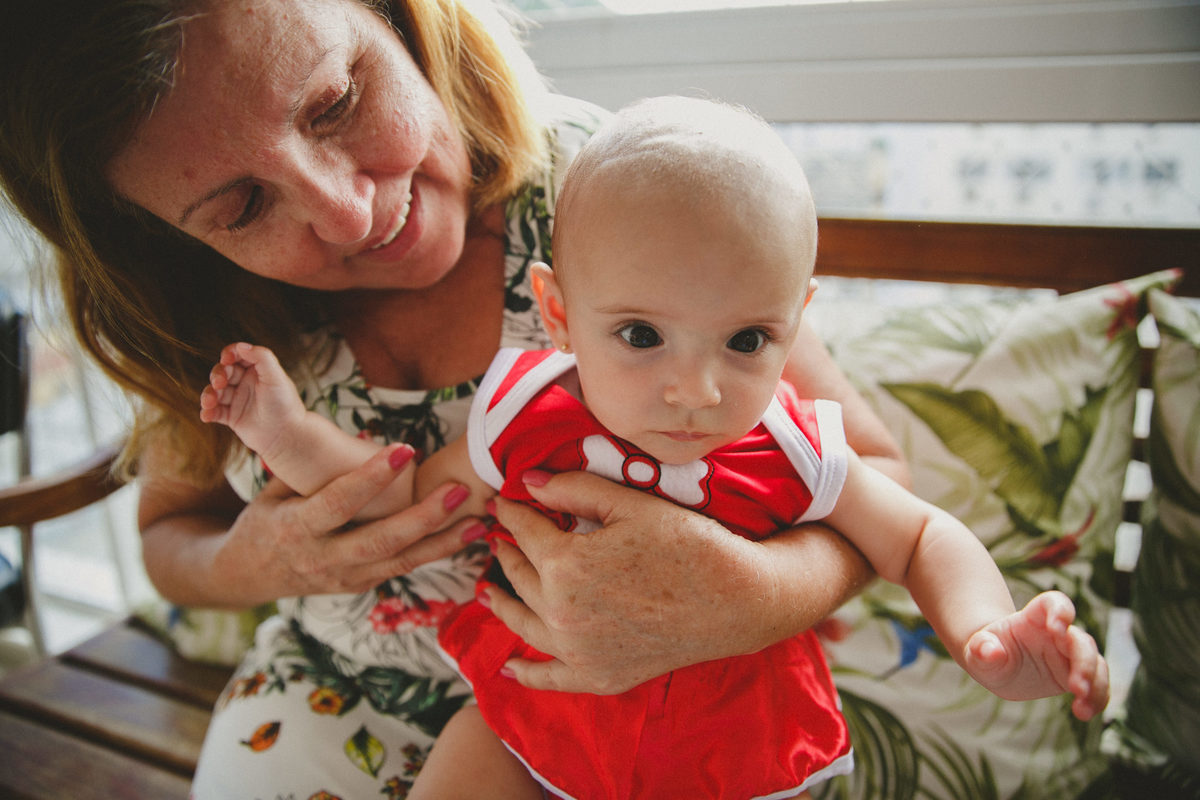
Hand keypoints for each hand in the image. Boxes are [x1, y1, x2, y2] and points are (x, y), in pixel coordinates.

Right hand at [196, 445, 482, 603]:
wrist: (246, 575)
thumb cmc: (265, 519)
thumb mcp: (275, 491)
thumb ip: (312, 469)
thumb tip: (361, 434)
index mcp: (295, 529)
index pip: (339, 502)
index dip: (372, 477)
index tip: (405, 449)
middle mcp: (322, 559)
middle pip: (380, 541)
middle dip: (422, 518)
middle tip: (457, 490)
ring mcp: (344, 578)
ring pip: (400, 562)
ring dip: (443, 542)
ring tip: (479, 520)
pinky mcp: (360, 585)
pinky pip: (402, 568)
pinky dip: (435, 552)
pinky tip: (465, 536)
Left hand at [481, 470, 804, 694]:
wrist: (737, 599)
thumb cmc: (689, 544)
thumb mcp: (630, 503)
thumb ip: (574, 489)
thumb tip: (526, 481)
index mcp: (565, 564)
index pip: (525, 531)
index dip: (512, 513)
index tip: (504, 503)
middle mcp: (561, 612)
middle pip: (520, 575)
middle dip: (507, 552)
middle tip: (499, 538)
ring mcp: (577, 650)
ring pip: (523, 623)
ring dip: (502, 604)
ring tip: (488, 591)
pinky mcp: (598, 676)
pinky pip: (549, 678)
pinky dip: (526, 673)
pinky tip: (509, 667)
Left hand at [964, 591, 1109, 719]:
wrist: (995, 663)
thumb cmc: (986, 650)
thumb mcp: (978, 649)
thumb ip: (983, 647)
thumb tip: (992, 652)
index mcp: (1034, 617)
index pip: (1054, 603)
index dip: (1060, 611)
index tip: (1057, 628)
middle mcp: (1058, 633)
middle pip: (1081, 640)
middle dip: (1084, 663)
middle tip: (1077, 688)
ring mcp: (1069, 654)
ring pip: (1095, 664)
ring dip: (1095, 686)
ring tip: (1083, 709)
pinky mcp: (1076, 675)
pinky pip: (1096, 685)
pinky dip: (1096, 699)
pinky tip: (1086, 713)